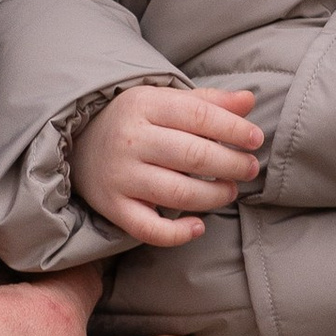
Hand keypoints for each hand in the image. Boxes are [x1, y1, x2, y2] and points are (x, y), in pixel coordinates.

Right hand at [72, 83, 262, 246]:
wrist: (80, 143)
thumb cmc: (136, 120)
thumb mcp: (166, 101)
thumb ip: (209, 102)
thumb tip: (249, 101)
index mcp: (145, 105)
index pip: (199, 116)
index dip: (234, 130)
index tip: (256, 140)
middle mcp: (131, 140)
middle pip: (193, 156)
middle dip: (231, 164)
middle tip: (250, 168)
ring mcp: (121, 176)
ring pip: (178, 193)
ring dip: (214, 196)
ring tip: (230, 190)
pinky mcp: (114, 207)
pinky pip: (149, 229)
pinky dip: (178, 234)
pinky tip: (198, 226)